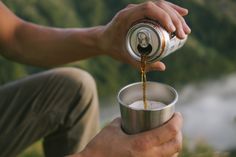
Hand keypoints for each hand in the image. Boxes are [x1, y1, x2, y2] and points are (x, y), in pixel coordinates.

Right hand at [68, 112, 182, 156]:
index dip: (178, 121)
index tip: (178, 115)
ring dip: (175, 145)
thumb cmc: (100, 147)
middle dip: (179, 132)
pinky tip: (163, 149)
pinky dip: (167, 155)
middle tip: (175, 124)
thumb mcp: (113, 128)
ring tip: (170, 136)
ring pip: (173, 156)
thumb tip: (130, 115)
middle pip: (176, 145)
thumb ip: (124, 120)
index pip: (170, 131)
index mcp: (141, 144)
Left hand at [98, 1, 190, 70]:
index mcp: (126, 16)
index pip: (148, 9)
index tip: (173, 30)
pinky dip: (171, 11)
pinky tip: (182, 14)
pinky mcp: (141, 11)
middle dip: (174, 19)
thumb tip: (163, 67)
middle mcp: (132, 9)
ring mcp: (137, 9)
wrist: (103, 39)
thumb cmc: (112, 48)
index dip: (163, 17)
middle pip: (158, 6)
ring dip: (176, 15)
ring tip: (186, 30)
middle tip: (183, 34)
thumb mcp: (125, 58)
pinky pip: (158, 8)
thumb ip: (141, 64)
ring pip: (160, 5)